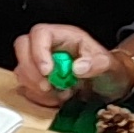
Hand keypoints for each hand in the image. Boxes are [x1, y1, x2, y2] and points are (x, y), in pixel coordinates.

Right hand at [12, 23, 133, 106]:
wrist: (110, 87)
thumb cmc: (109, 70)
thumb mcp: (109, 65)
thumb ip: (96, 64)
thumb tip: (77, 67)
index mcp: (65, 36)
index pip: (40, 34)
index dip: (39, 51)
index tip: (48, 71)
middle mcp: (49, 47)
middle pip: (23, 47)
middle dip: (31, 70)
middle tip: (47, 86)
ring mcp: (41, 63)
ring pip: (22, 69)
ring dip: (35, 86)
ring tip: (59, 93)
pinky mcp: (39, 79)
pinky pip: (26, 87)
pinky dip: (38, 97)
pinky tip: (56, 98)